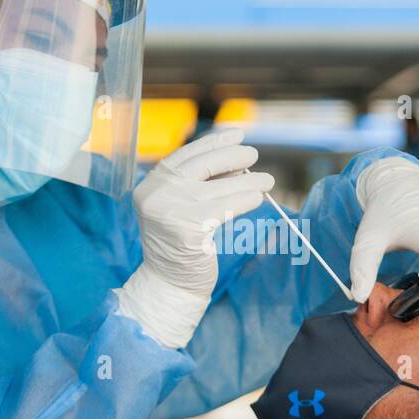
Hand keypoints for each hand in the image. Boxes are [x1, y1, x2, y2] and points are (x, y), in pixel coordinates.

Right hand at [116, 128, 273, 347]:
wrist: (169, 284)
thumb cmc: (180, 245)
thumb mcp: (181, 206)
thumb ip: (199, 184)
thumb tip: (237, 161)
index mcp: (151, 184)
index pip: (186, 155)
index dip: (213, 142)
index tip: (237, 134)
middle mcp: (156, 194)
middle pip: (202, 165)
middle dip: (233, 156)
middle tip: (254, 155)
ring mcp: (170, 211)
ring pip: (219, 188)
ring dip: (248, 181)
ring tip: (267, 180)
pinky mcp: (188, 230)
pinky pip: (225, 208)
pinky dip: (246, 200)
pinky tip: (258, 198)